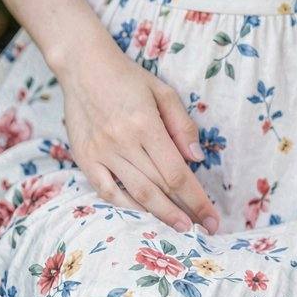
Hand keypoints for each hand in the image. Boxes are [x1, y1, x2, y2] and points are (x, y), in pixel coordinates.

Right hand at [58, 35, 220, 235]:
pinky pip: (106, 191)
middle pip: (159, 187)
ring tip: (180, 229)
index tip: (212, 218)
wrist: (83, 66)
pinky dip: (126, 205)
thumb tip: (197, 159)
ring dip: (160, 215)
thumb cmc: (128, 77)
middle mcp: (123, 141)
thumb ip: (181, 124)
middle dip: (185, 211)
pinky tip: (142, 215)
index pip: (177, 172)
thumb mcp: (162, 91)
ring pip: (135, 192)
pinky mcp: (84, 157)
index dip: (197, 199)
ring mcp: (101, 152)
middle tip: (203, 230)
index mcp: (146, 124)